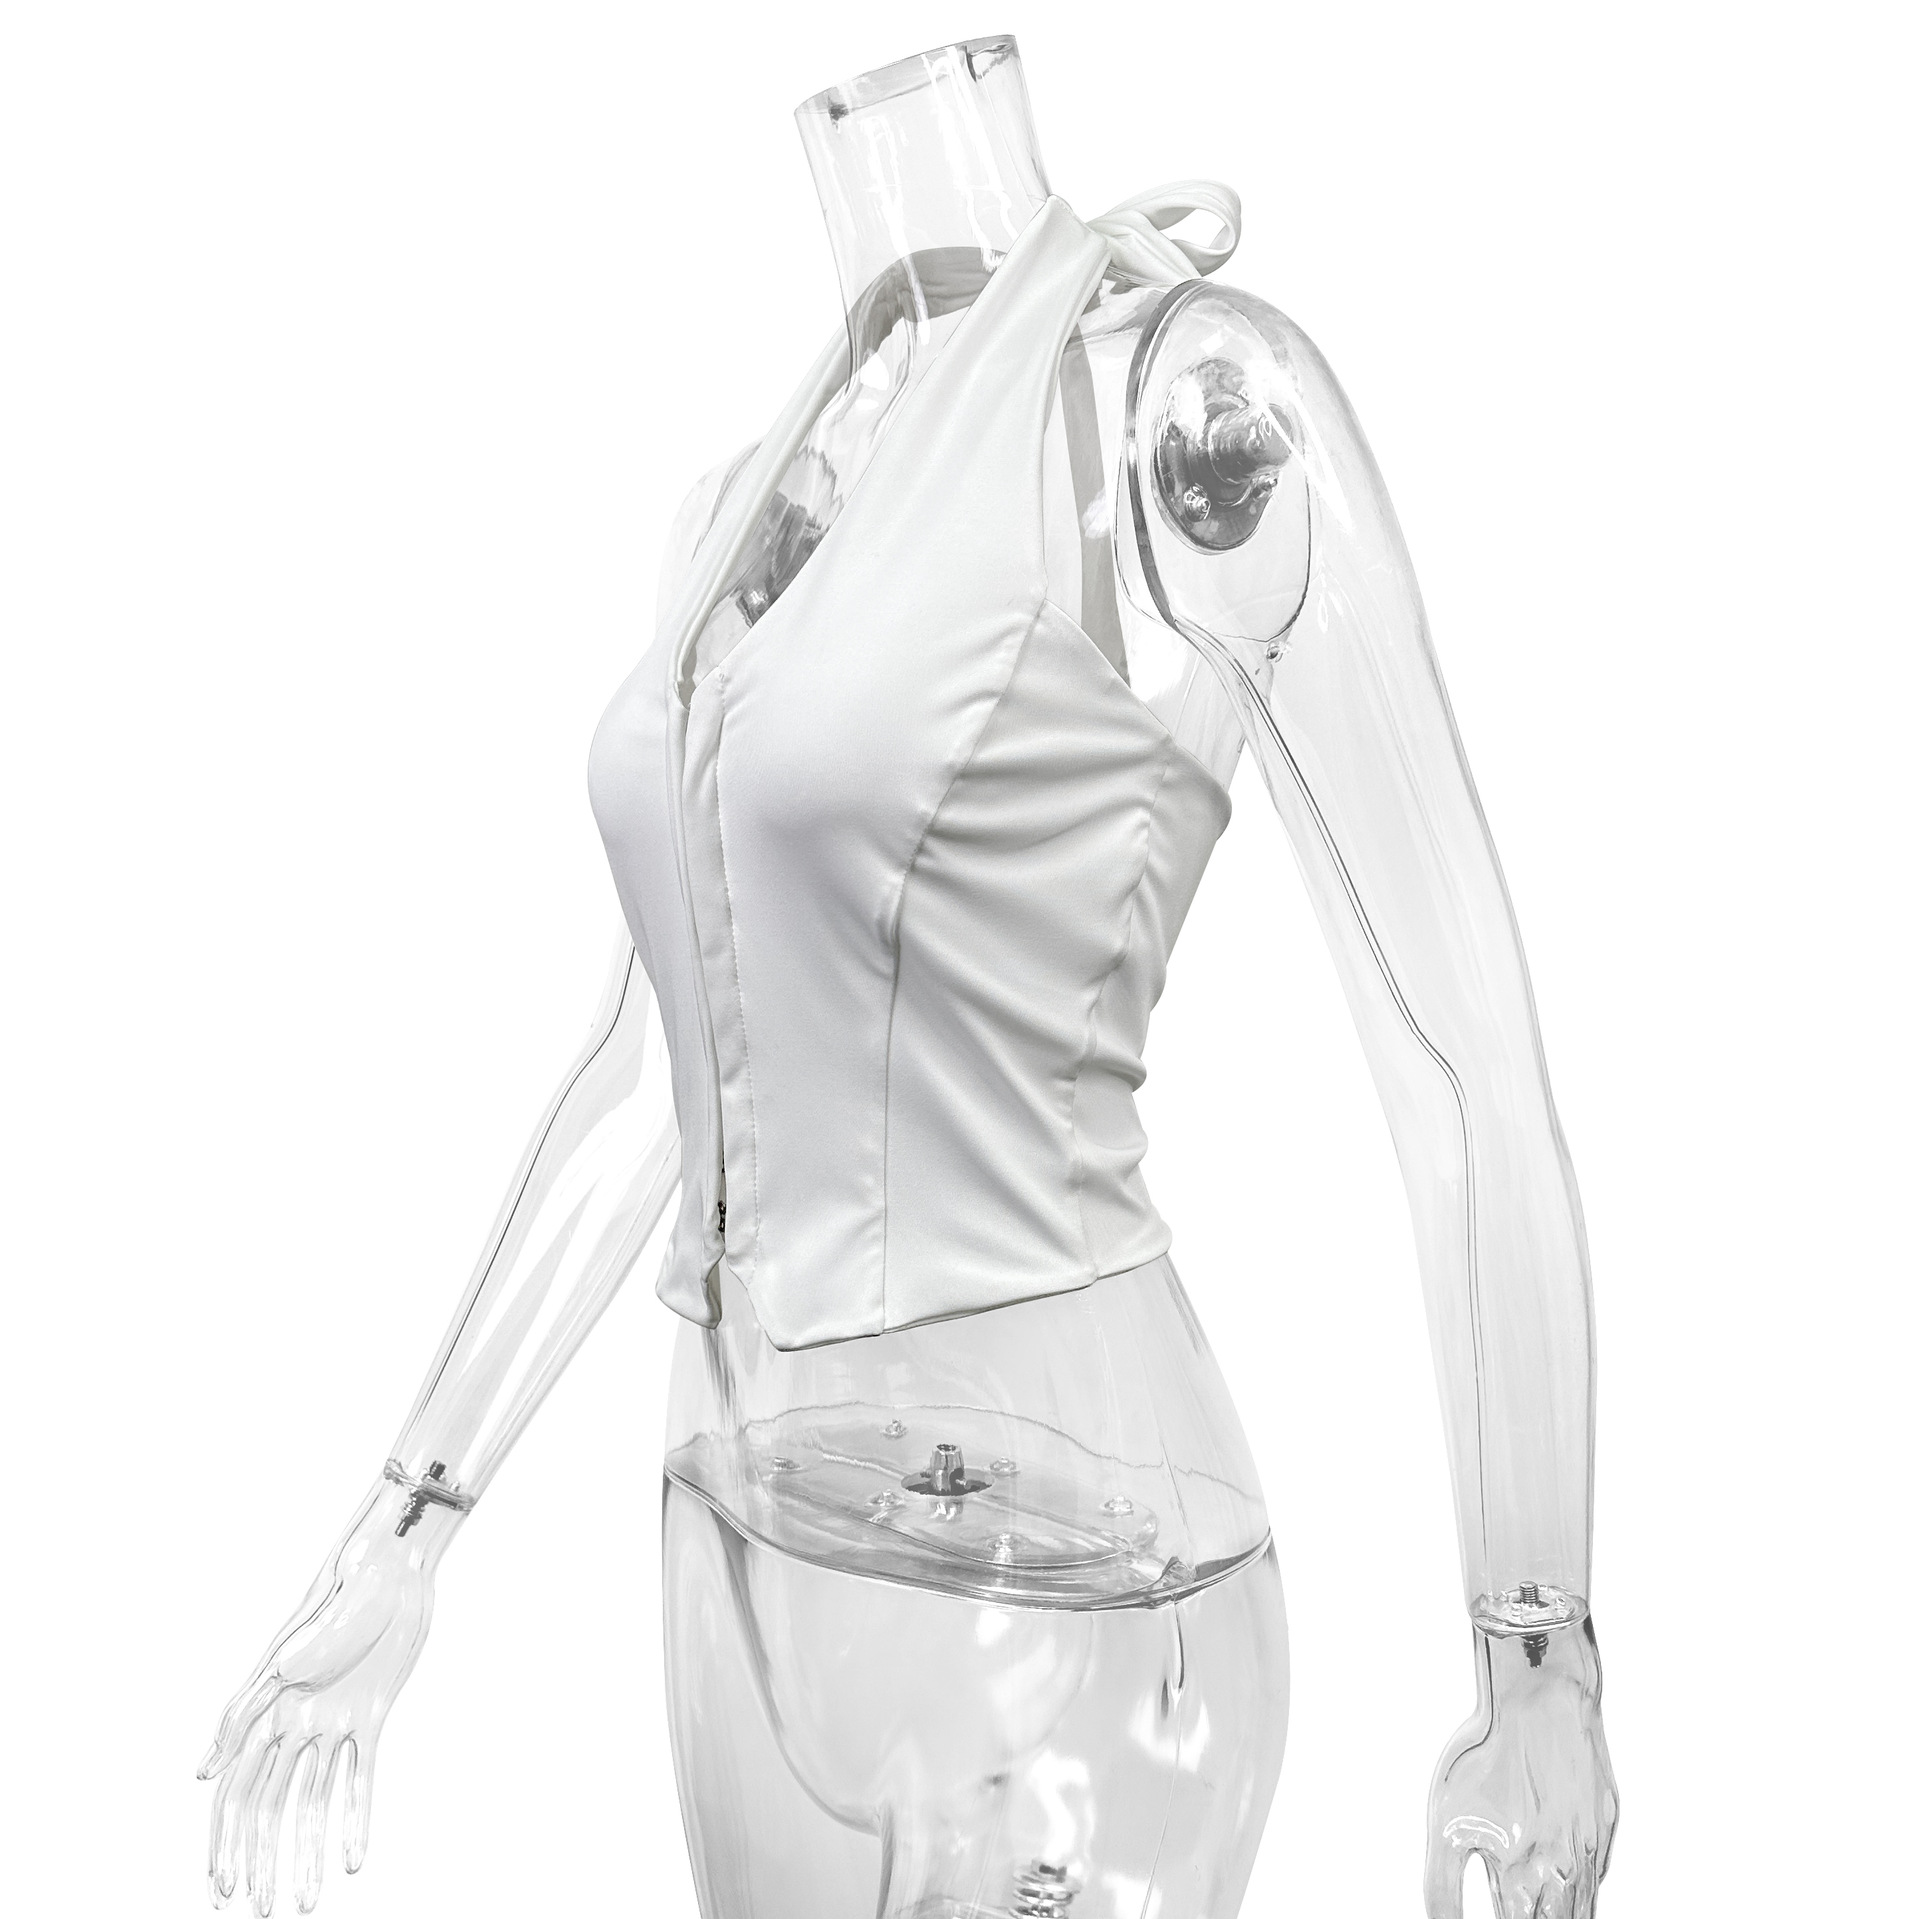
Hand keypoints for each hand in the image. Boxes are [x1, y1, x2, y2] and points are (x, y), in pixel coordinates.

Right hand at [198, 1475, 461, 1913]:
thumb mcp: (286, 1654)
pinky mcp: (372, 1714)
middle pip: (274, 1809)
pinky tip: (357, 1860)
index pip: (238, 1793)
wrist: (394, 1564)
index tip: (221, 1890)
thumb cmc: (338, 1595)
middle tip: (264, 1913)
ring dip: (310, 1854)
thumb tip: (200, 1777)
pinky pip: (362, 1777)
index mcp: (264, 1712)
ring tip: (310, 1905)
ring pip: (316, 1804)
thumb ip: (243, 1712)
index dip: (227, 1842)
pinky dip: (357, 1819)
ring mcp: (333, 1722)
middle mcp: (294, 1725)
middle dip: (266, 1862)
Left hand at [1425, 1612, 1618, 1917]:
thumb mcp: (1446, 1820)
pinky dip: (1579, 1885)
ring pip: (1582, 1907)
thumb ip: (1442, 1887)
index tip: (1501, 1914)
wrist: (1541, 1698)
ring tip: (1537, 1904)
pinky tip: (1562, 1880)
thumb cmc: (1487, 1753)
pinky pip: (1596, 1871)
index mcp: (1523, 1877)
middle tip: (1518, 1904)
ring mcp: (1593, 1848)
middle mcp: (1565, 1871)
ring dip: (1560, 1912)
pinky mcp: (1606, 1824)